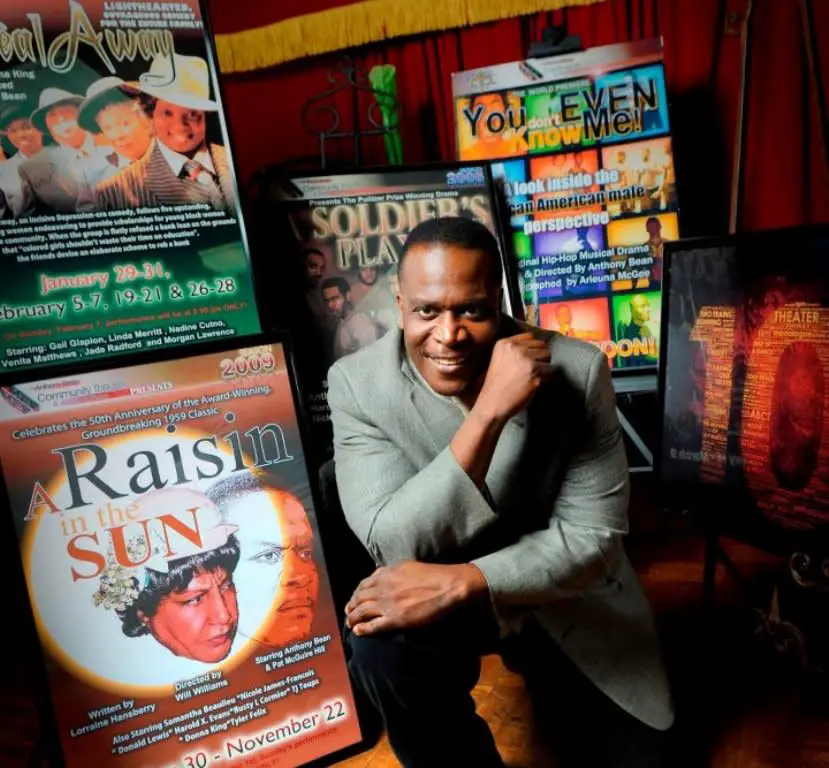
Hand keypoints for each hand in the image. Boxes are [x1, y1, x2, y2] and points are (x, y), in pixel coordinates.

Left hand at [345, 562, 486, 635]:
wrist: (445, 586)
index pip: (363, 584)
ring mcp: (388, 605)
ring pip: (362, 612)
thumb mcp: (406, 565)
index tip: (354, 597)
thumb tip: (378, 573)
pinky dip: (363, 629)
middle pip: (359, 598)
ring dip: (352, 617)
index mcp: (385, 575)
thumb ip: (389, 571)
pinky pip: (374, 625)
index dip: (356, 592)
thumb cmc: (430, 574)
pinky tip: (357, 631)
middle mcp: (383, 589)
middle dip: (351, 606)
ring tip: (349, 622)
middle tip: (348, 612)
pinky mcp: (396, 619)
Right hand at [474, 332, 552, 422]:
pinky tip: (533, 385)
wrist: (492, 404)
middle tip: (530, 370)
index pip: (530, 337)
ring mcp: (526, 360)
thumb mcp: (499, 359)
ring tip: (531, 377)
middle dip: (540, 357)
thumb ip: (514, 350)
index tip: (527, 359)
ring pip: (548, 357)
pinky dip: (545, 379)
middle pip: (542, 345)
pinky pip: (550, 372)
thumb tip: (537, 346)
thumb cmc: (496, 384)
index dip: (532, 348)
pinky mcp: (535, 373)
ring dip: (544, 367)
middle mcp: (516, 348)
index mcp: (505, 343)